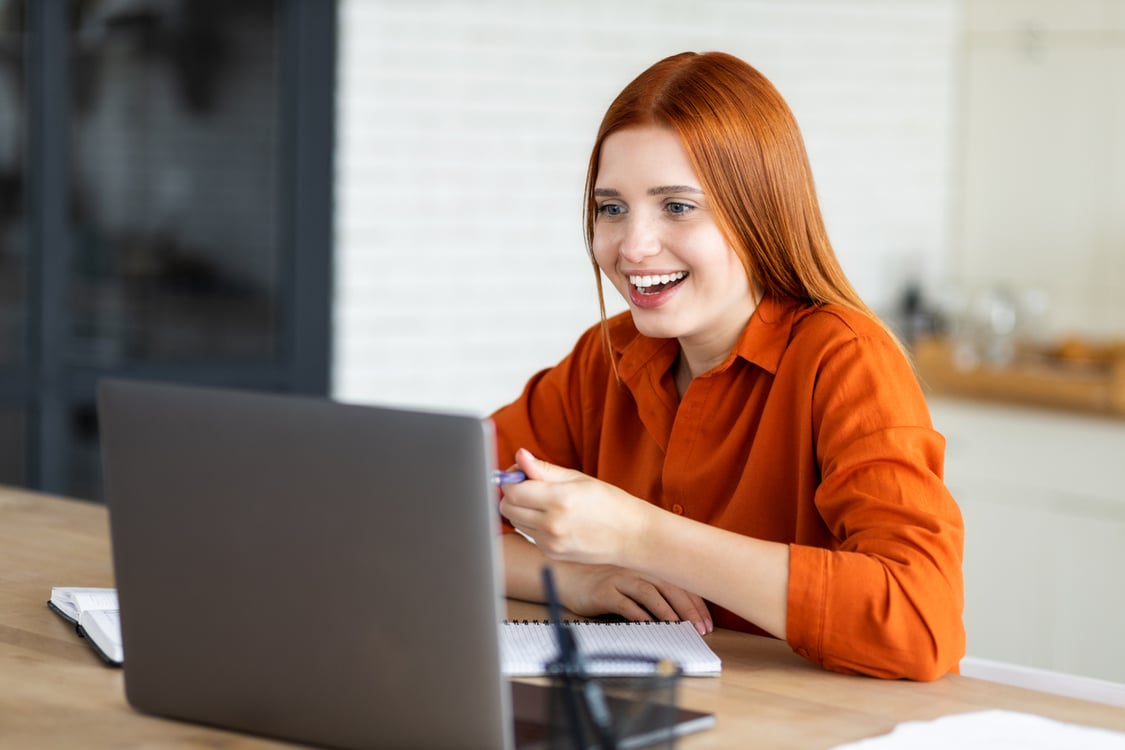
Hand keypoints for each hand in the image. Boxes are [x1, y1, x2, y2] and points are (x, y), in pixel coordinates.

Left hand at [499, 449, 645, 564]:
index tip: (520, 473)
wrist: (631, 536)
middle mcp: (552, 524)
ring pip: (515, 522)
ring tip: (546, 503)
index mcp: (560, 500)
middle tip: (530, 486)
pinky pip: (529, 534)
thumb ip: (544, 469)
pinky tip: (555, 520)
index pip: (513, 490)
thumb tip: (520, 456)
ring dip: (522, 509)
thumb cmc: (609, 503)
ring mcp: (551, 543)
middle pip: (508, 507)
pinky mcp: (551, 554)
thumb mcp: (578, 479)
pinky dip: (534, 525)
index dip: (511, 479)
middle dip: (513, 494)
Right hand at [553, 562, 712, 634]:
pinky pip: (625, 603)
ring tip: (679, 626)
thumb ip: (654, 590)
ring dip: (667, 610)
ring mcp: (620, 579)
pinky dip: (639, 614)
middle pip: (669, 586)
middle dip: (688, 608)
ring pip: (649, 592)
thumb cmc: (604, 582)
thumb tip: (684, 614)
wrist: (567, 577)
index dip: (697, 603)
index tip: (708, 623)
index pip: (679, 582)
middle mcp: (637, 569)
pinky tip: (649, 626)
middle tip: (701, 629)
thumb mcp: (632, 581)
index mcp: (648, 566)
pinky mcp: (604, 592)